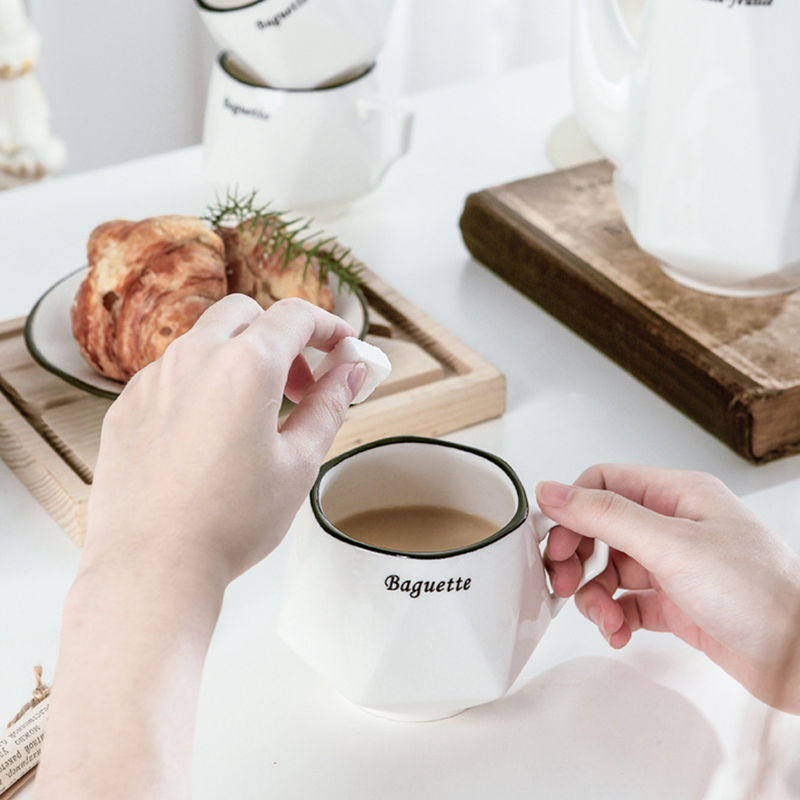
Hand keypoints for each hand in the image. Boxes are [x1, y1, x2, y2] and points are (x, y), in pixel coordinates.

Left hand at [83, 294, 365, 585]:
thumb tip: (349, 376)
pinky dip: (203, 383)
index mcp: (245, 367)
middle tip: (302, 383)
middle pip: (246, 314)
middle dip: (282, 336)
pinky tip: (212, 434)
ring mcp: (153, 380)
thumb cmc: (227, 523)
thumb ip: (328, 407)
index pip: (295, 317)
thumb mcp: (298, 464)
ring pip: (205, 341)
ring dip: (241, 358)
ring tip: (257, 414)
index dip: (328, 327)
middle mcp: (194, 359)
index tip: (342, 347)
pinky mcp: (127, 406)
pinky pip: (172, 374)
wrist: (152, 566)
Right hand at [536, 464, 799, 712]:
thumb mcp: (672, 546)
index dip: (573, 510)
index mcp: (677, 495)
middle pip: (602, 528)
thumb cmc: (761, 595)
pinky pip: (627, 603)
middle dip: (578, 556)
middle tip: (565, 582)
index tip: (555, 541)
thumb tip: (552, 490)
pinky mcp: (678, 604)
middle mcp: (674, 526)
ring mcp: (676, 566)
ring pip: (610, 569)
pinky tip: (620, 631)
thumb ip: (606, 515)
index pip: (604, 484)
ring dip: (595, 595)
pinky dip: (615, 617)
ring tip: (604, 617)